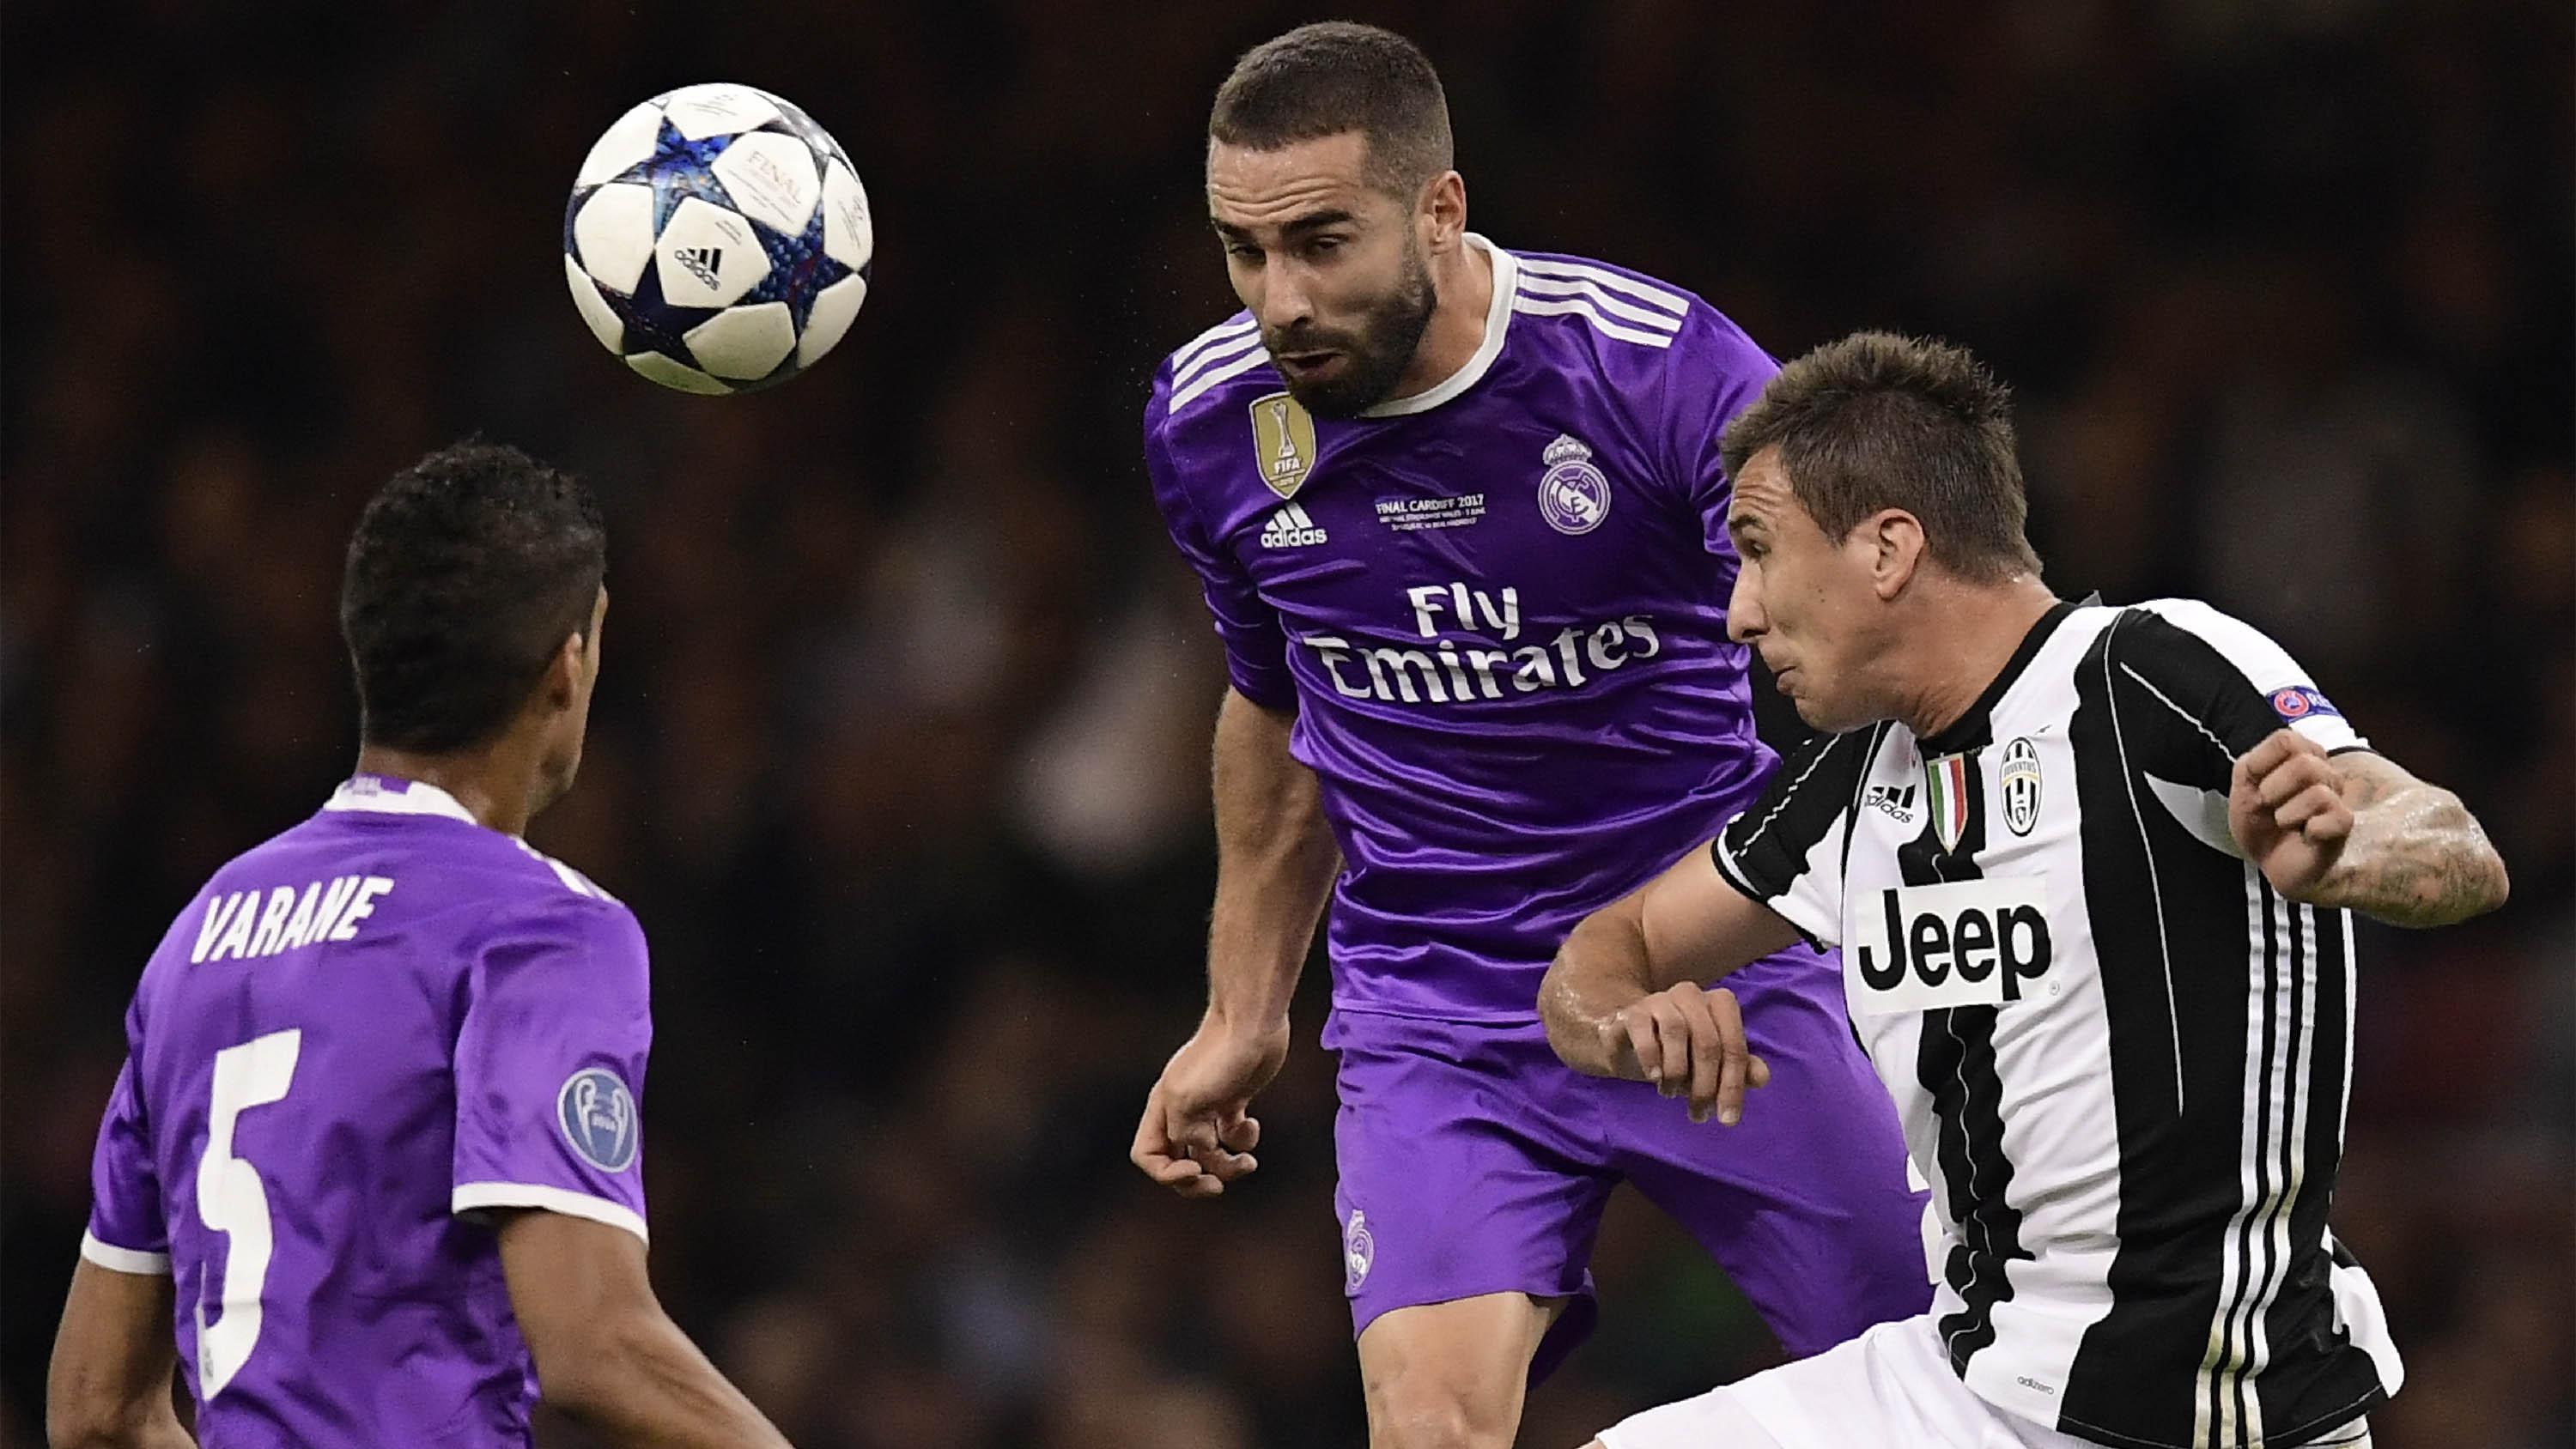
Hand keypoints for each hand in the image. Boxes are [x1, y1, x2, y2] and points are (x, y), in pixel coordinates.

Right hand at [1130, 1015, 1289, 1197]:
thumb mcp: (1188, 1100)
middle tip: (1217, 1186)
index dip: (1167, 1173)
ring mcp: (1208, 1106)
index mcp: (1163, 1109)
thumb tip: (1200, 1153)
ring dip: (1228, 1166)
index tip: (1195, 1168)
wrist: (1250, 1022)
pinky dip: (1243, 1140)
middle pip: (1176, 1163)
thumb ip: (1184, 1134)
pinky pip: (1232, 1135)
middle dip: (1196, 1182)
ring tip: (1248, 1163)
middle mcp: (1181, 1111)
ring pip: (1209, 1154)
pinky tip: (1251, 1123)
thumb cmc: (1218, 1056)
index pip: (1147, 1156)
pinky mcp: (1234, 1100)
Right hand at [1594, 982, 1769, 1124]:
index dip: (1733, 1086)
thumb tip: (1761, 1078)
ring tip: (1670, 1094)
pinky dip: (1650, 1056)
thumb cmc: (1678, 1054)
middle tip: (1698, 1114)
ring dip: (1677, 1071)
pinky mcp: (1632, 1011)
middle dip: (1706, 1085)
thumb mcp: (1710, 1066)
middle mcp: (1692, 995)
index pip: (1734, 1046)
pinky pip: (1642, 1029)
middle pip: (1708, 1041)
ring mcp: (1660, 999)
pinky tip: (1654, 1077)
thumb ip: (1738, 1069)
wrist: (1627, 1043)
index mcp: (1718, 1004)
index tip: (1727, 1120)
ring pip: (1677, 1030)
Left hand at [2229, 729, 2353, 899]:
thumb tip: (2268, 760)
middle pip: (2304, 763)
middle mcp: (2323, 772)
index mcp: (2299, 756)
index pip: (2286, 739)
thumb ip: (2251, 764)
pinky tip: (2305, 835)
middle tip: (2269, 807)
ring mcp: (2336, 797)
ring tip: (2285, 823)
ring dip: (2286, 814)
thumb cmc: (2260, 822)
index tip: (2255, 784)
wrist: (2268, 862)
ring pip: (2317, 791)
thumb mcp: (2243, 788)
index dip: (2261, 763)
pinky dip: (2308, 829)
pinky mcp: (2343, 824)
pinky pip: (2333, 816)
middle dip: (2273, 790)